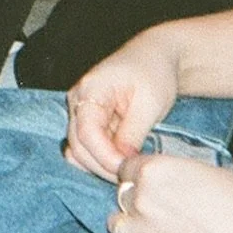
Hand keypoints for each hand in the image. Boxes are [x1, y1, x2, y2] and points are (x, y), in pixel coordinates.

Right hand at [65, 35, 179, 179]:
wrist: (155, 56)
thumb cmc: (154, 72)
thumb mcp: (150, 102)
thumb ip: (133, 132)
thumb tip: (122, 162)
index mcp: (90, 89)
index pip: (87, 133)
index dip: (104, 157)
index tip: (127, 170)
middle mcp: (78, 100)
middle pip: (77, 145)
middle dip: (102, 165)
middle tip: (131, 176)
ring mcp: (80, 110)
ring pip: (79, 149)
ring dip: (100, 165)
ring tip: (128, 169)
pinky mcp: (88, 120)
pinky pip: (86, 146)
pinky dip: (100, 158)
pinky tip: (121, 161)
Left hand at [108, 151, 232, 232]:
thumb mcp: (214, 172)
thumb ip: (183, 175)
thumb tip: (177, 182)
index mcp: (157, 170)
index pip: (126, 167)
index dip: (137, 173)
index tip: (146, 179)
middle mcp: (145, 200)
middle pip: (121, 196)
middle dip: (133, 199)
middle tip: (150, 205)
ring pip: (116, 228)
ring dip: (126, 227)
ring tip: (135, 229)